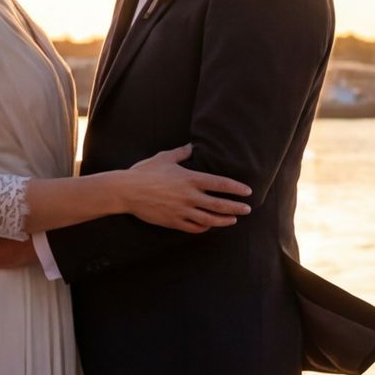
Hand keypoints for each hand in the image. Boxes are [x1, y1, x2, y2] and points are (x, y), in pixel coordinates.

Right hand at [120, 144, 251, 231]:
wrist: (126, 191)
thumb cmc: (144, 172)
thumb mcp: (163, 158)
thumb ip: (181, 153)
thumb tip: (192, 146)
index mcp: (189, 179)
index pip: (219, 184)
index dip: (235, 188)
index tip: (247, 191)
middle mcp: (188, 196)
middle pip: (219, 204)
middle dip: (236, 207)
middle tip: (247, 209)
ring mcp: (181, 210)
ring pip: (209, 219)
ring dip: (224, 220)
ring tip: (233, 220)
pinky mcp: (173, 221)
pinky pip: (193, 227)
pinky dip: (204, 227)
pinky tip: (209, 225)